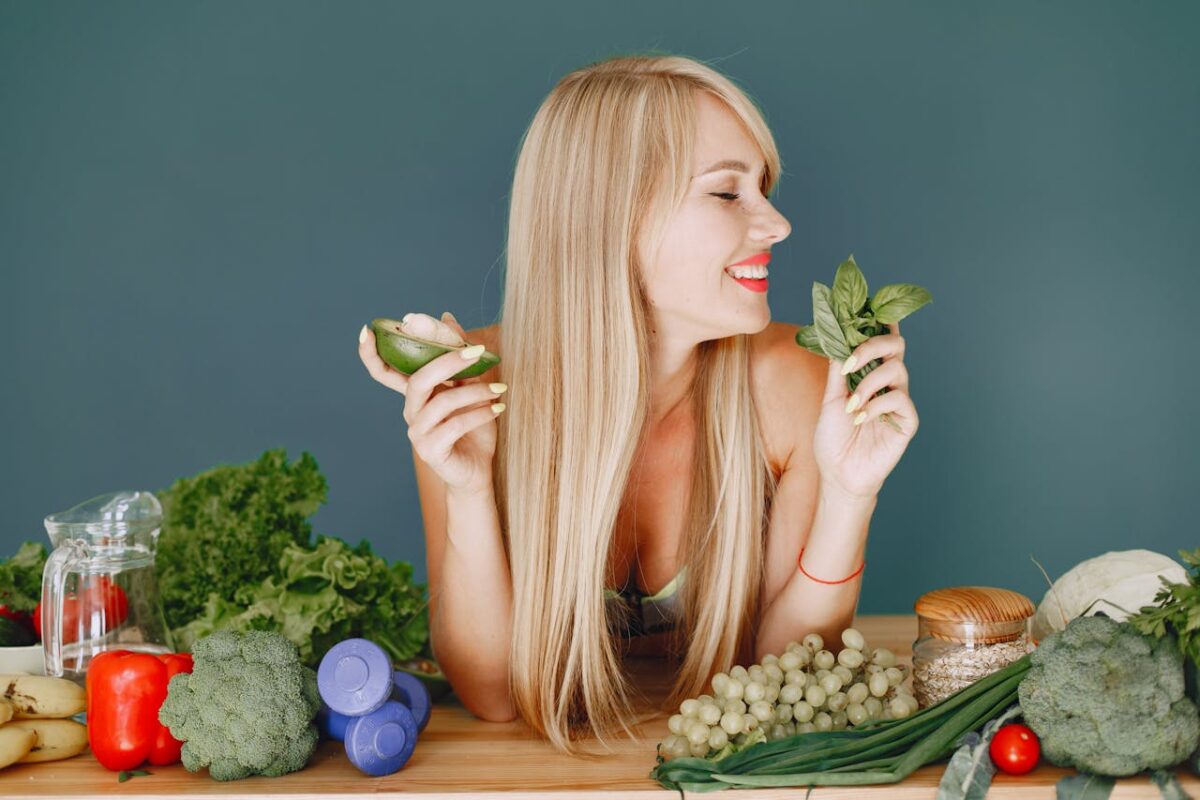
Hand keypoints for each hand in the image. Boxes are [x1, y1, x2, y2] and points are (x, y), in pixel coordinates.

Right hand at [357, 312, 505, 493]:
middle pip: (418, 380)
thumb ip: (458, 357)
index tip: (366, 330)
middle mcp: (410, 412)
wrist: (479, 470)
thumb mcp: (469, 387)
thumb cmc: (472, 427)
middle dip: (447, 361)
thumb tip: (446, 316)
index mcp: (415, 394)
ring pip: (442, 402)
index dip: (370, 354)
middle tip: (477, 351)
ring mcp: (417, 433)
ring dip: (476, 392)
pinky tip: (498, 408)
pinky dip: (479, 413)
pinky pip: (454, 426)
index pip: (384, 372)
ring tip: (500, 389)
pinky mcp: (430, 451)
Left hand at [812, 320, 918, 500]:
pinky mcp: (907, 421)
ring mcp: (899, 401)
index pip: (882, 341)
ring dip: (868, 383)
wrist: (838, 473)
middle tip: (850, 362)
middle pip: (896, 345)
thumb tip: (838, 334)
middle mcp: (888, 383)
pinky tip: (860, 418)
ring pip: (897, 370)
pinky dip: (877, 404)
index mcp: (869, 373)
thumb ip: (837, 368)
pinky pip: (900, 400)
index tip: (862, 313)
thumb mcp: (830, 398)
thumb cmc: (833, 437)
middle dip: (872, 346)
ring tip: (851, 404)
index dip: (879, 323)